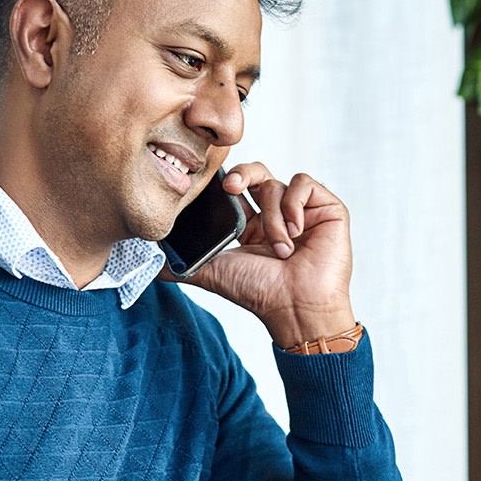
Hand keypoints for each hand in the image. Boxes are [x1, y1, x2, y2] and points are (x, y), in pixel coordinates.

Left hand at [177, 163, 356, 347]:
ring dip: (272, 216)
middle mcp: (276, 216)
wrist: (295, 308)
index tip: (217, 189)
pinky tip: (295, 231)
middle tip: (231, 187)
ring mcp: (303, 211)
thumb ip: (184, 265)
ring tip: (280, 248)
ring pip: (276, 184)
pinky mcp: (327, 209)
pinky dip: (293, 205)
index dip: (226, 183)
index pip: (237, 189)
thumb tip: (153, 266)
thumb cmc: (259, 294)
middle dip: (241, 175)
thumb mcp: (213, 273)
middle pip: (257, 172)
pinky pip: (303, 184)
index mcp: (252, 227)